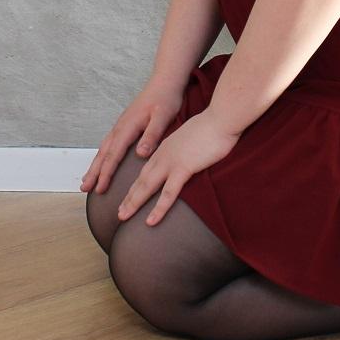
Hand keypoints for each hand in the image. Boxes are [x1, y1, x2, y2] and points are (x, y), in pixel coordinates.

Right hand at [80, 76, 189, 195]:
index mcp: (128, 127)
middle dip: (93, 172)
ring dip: (95, 165)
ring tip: (87, 179)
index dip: (106, 173)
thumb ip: (152, 135)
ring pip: (104, 149)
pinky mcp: (124, 124)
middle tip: (84, 188)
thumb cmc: (165, 99)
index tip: (99, 188)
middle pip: (103, 153)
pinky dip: (102, 156)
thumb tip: (140, 154)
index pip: (114, 155)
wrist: (165, 81)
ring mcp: (121, 125)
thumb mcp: (163, 117)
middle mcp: (120, 127)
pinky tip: (102, 162)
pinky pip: (109, 144)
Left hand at [116, 110, 240, 226]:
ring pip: (147, 186)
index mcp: (166, 147)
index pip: (146, 169)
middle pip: (141, 179)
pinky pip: (168, 193)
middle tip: (119, 213)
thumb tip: (189, 154)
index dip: (136, 184)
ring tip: (122, 217)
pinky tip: (150, 221)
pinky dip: (158, 208)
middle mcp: (164, 155)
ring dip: (134, 203)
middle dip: (129, 197)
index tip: (128, 196)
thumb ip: (187, 147)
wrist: (221, 118)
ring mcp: (171, 162)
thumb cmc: (214, 127)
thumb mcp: (194, 137)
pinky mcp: (183, 168)